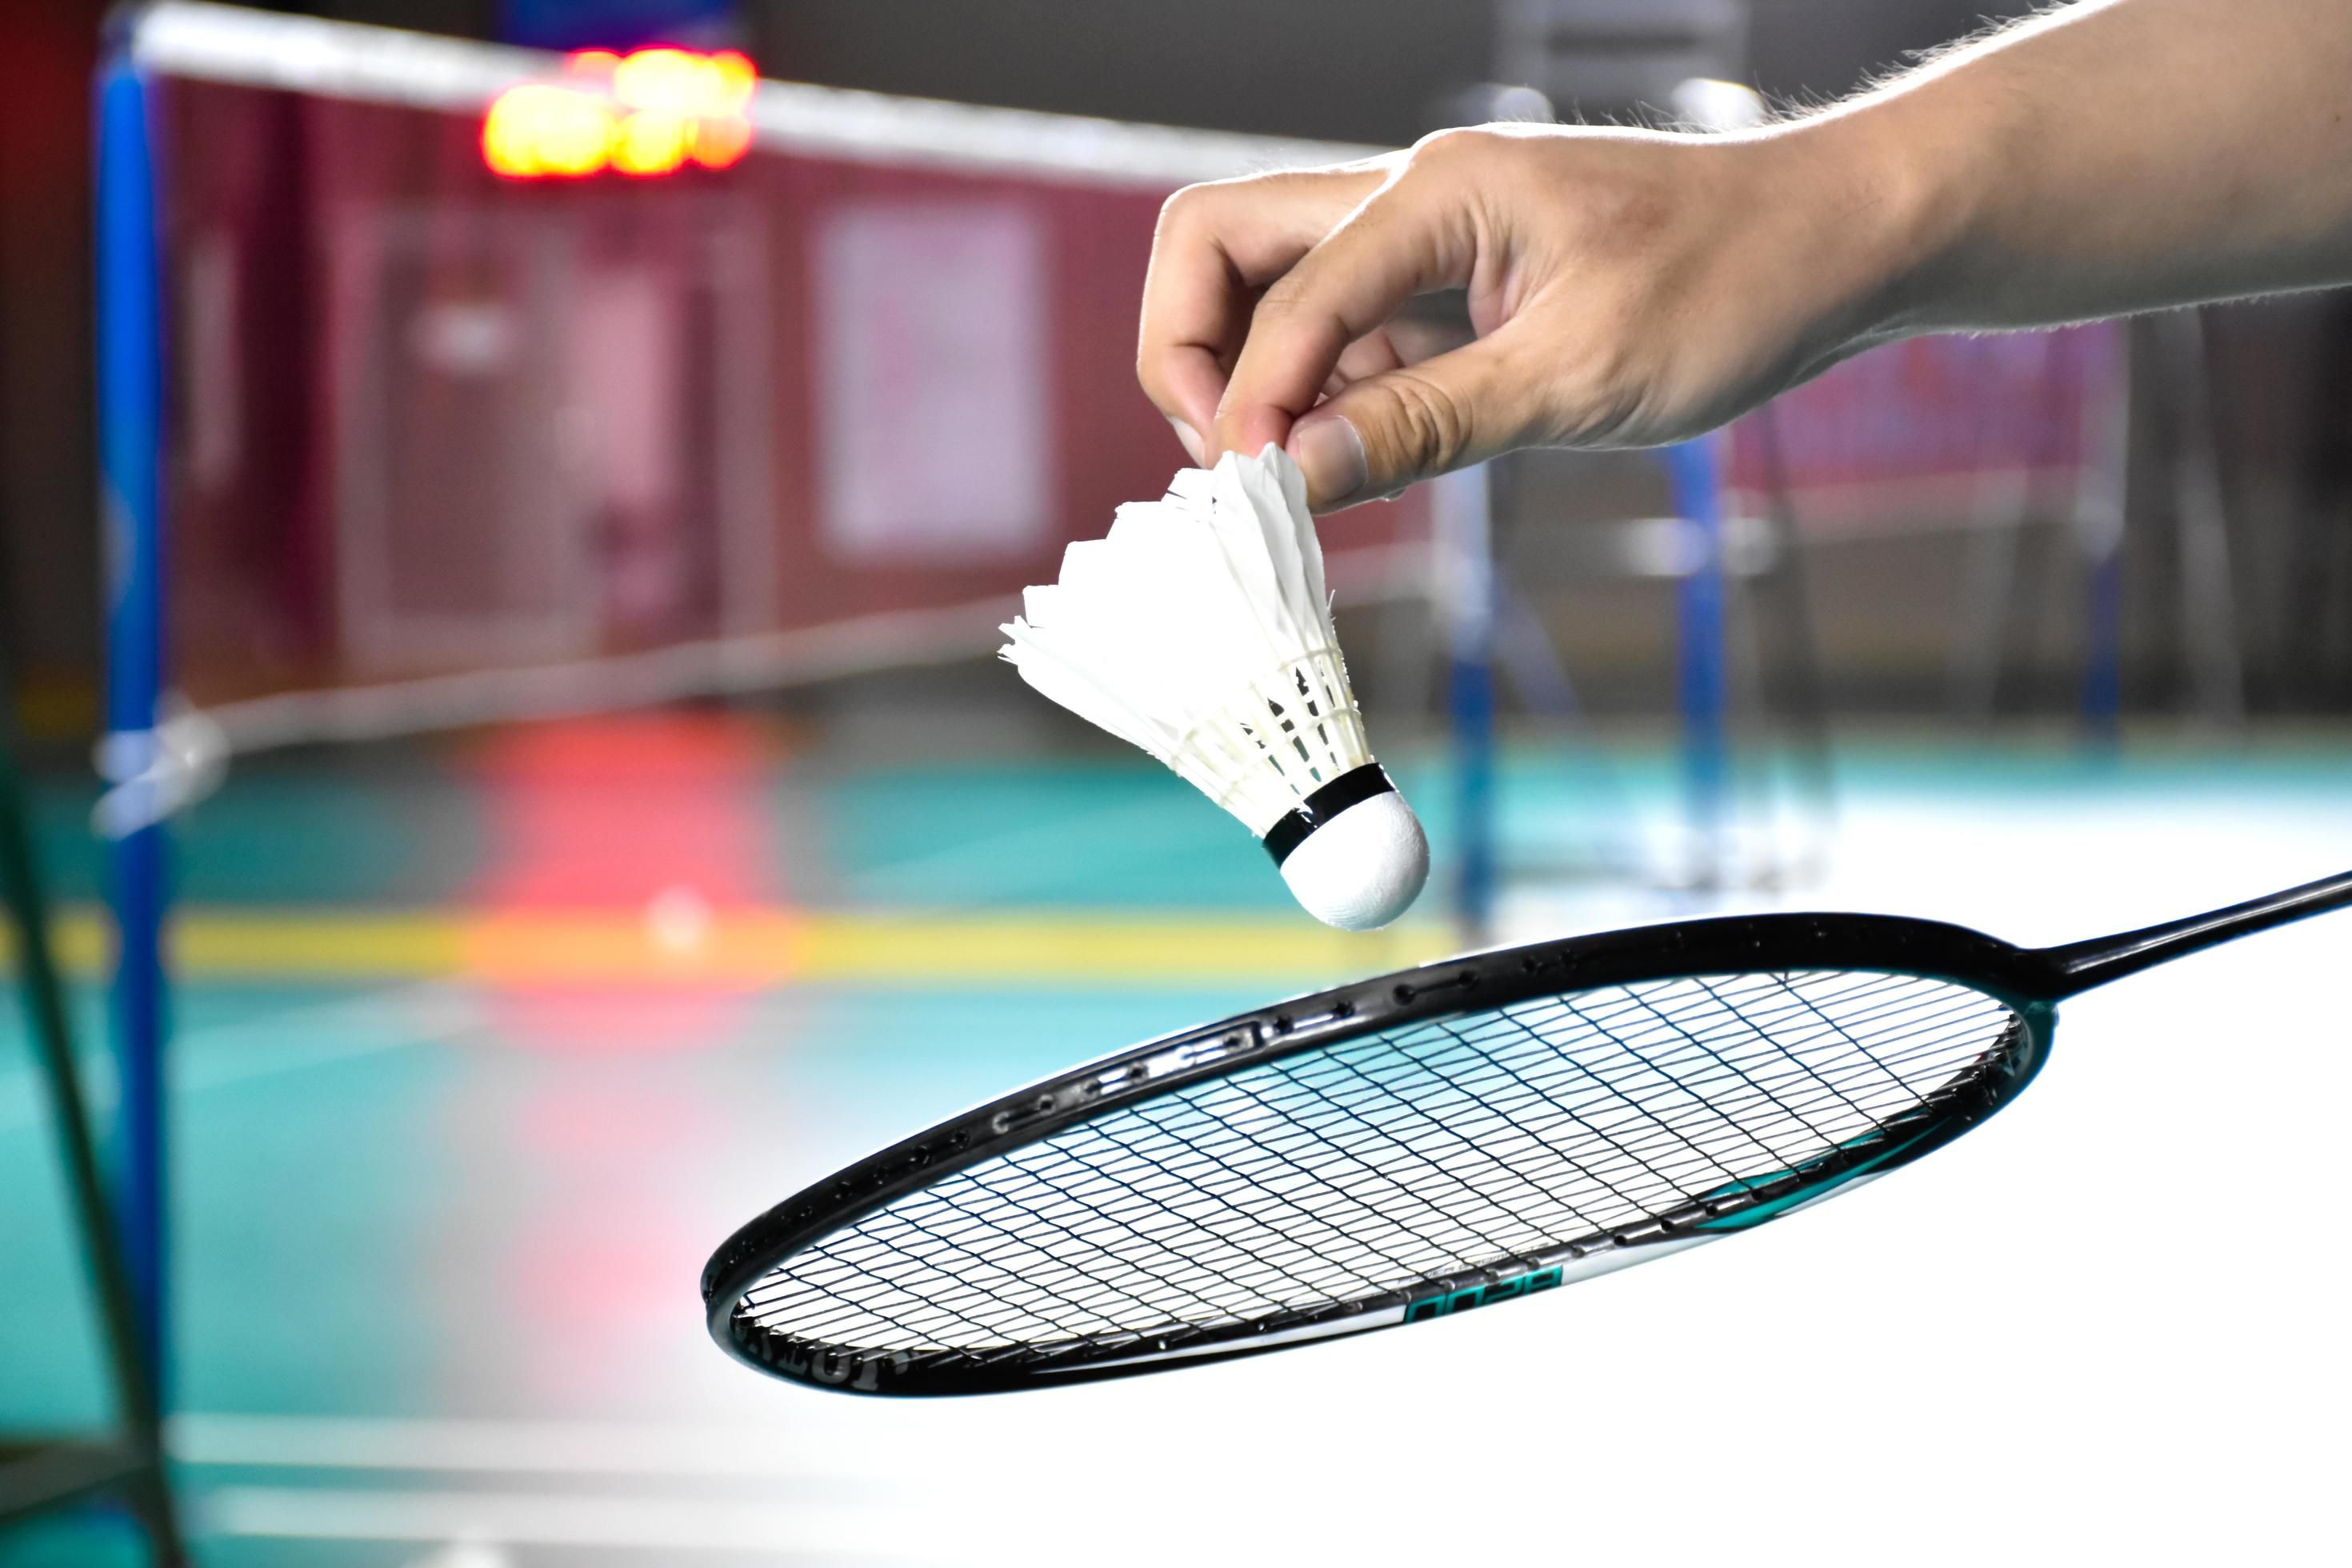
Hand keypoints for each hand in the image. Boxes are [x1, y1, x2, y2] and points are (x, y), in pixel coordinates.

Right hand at [1137, 122, 1916, 510]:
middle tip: (1229, 461)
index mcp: (1436, 193)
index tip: (1252, 496)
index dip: (1245, 402)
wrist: (1835, 243)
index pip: (1280, 296)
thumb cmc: (1732, 285)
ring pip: (1276, 293)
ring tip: (1306, 480)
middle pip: (1225, 243)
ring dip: (1264, 383)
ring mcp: (1427, 241)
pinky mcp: (1454, 288)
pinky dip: (1332, 400)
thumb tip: (1296, 474)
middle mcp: (1412, 200)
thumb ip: (1428, 424)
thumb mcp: (1578, 376)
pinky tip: (1371, 460)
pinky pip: (1349, 336)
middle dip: (1191, 350)